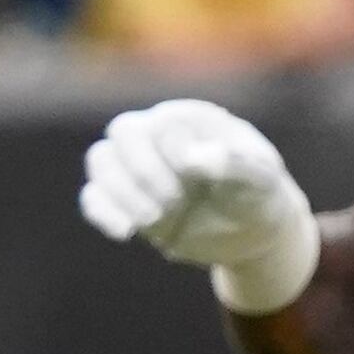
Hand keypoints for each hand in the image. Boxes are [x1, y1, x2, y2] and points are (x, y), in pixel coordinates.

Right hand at [80, 98, 319, 311]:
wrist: (250, 232)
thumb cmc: (258, 195)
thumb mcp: (260, 180)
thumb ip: (234, 164)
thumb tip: (194, 157)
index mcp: (191, 119)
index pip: (160, 121)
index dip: (168, 153)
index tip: (195, 179)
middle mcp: (159, 135)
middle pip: (122, 132)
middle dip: (142, 171)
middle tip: (173, 203)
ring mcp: (138, 167)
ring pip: (101, 160)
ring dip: (122, 193)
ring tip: (154, 220)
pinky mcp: (126, 199)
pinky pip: (94, 197)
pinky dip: (103, 214)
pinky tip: (125, 234)